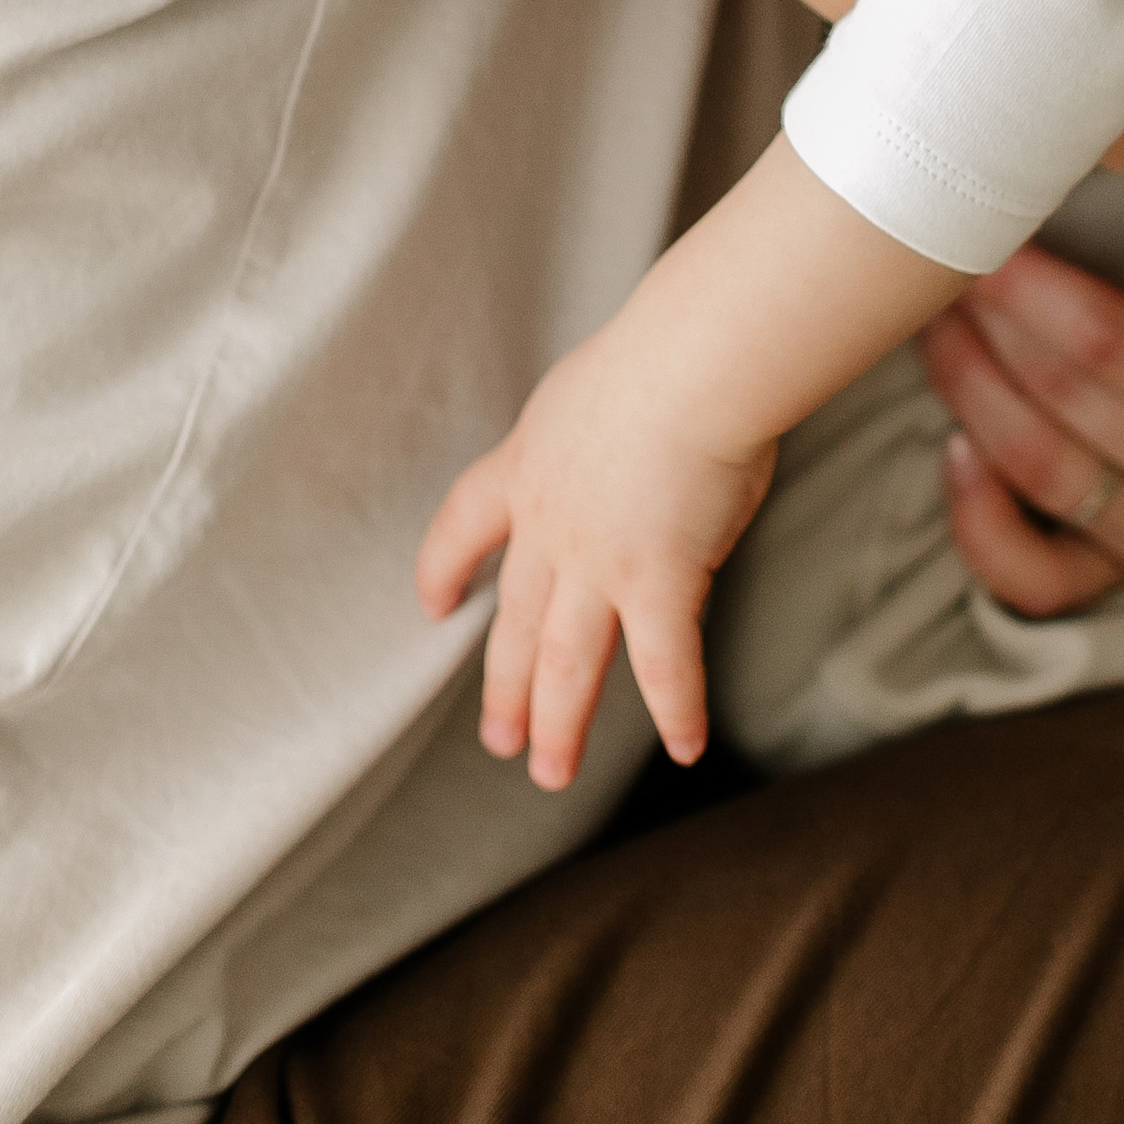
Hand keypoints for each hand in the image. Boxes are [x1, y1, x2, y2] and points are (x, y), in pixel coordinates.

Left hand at [415, 321, 775, 792]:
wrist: (691, 363)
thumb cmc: (663, 351)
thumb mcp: (596, 389)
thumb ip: (596, 443)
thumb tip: (630, 472)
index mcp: (526, 467)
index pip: (462, 523)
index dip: (442, 566)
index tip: (432, 603)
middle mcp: (550, 527)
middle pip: (515, 622)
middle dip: (504, 688)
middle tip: (499, 741)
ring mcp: (599, 563)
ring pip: (566, 662)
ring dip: (559, 723)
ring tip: (551, 772)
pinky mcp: (658, 583)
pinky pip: (665, 664)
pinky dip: (677, 711)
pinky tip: (686, 748)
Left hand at [917, 228, 1123, 617]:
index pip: (1115, 344)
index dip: (1037, 284)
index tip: (995, 217)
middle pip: (1064, 396)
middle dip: (993, 315)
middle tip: (949, 247)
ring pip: (1042, 469)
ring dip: (970, 386)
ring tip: (942, 313)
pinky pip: (1041, 578)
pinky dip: (982, 522)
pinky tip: (954, 445)